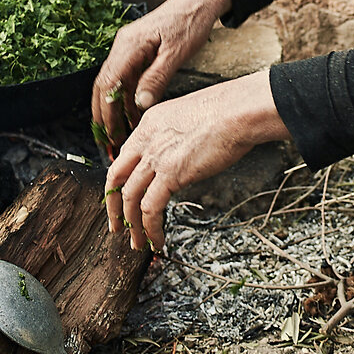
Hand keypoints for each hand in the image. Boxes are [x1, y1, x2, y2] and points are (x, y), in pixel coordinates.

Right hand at [93, 0, 230, 150]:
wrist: (200, 2)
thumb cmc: (190, 22)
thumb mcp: (176, 54)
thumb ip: (156, 79)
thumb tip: (140, 104)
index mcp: (129, 45)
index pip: (107, 83)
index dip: (106, 112)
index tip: (109, 133)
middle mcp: (123, 46)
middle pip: (103, 86)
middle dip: (104, 115)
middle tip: (107, 140)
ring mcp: (128, 48)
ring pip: (114, 84)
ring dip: (115, 109)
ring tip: (120, 134)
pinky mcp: (137, 52)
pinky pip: (127, 79)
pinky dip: (127, 98)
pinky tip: (133, 115)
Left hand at [104, 72, 284, 251]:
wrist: (240, 110)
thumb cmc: (230, 111)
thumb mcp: (192, 117)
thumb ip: (179, 135)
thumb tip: (185, 154)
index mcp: (150, 123)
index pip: (125, 156)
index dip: (121, 180)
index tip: (123, 197)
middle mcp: (147, 139)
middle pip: (116, 177)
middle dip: (114, 206)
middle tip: (118, 225)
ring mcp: (156, 157)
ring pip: (130, 197)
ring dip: (132, 224)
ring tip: (137, 243)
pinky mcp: (170, 174)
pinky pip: (150, 209)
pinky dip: (150, 229)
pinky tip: (157, 240)